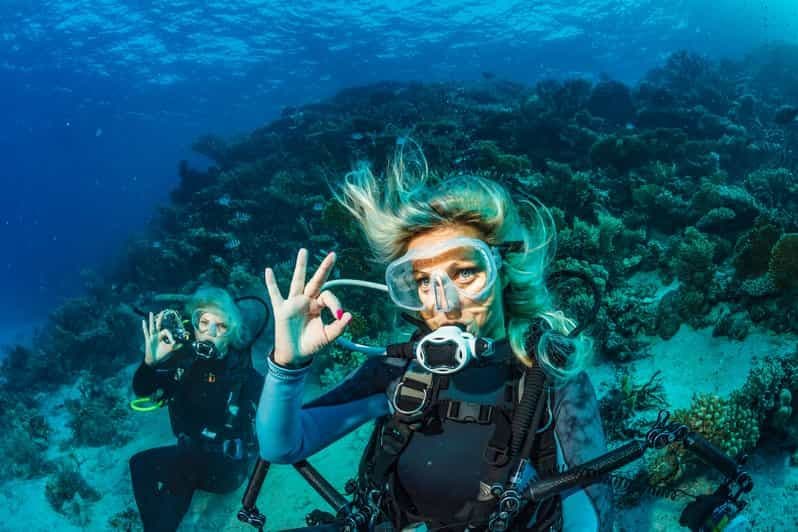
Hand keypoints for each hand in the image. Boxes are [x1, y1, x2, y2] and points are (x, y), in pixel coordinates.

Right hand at [142, 311, 177, 365]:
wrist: (154, 361)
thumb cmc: (162, 355)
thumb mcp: (170, 349)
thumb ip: (176, 346)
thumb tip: (183, 344)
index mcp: (163, 337)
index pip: (167, 331)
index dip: (170, 336)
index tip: (173, 342)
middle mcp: (157, 336)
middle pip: (159, 325)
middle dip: (161, 319)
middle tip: (163, 311)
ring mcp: (152, 337)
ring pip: (152, 327)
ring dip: (152, 320)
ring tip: (152, 313)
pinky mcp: (148, 340)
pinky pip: (146, 333)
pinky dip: (144, 327)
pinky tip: (143, 321)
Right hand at [264, 249, 351, 366]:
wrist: (295, 356)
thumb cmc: (311, 345)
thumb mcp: (328, 337)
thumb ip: (338, 327)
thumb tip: (349, 315)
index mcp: (318, 306)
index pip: (328, 296)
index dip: (336, 304)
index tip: (340, 316)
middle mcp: (307, 301)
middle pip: (316, 281)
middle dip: (324, 268)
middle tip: (333, 254)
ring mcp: (293, 304)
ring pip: (297, 281)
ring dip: (301, 267)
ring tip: (304, 251)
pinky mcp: (281, 310)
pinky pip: (275, 294)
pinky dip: (271, 283)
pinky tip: (268, 270)